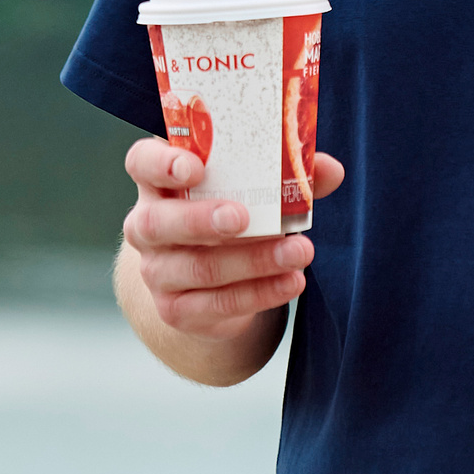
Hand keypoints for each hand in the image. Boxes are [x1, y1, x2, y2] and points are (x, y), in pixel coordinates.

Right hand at [121, 138, 345, 341]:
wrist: (211, 283)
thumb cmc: (232, 214)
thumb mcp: (251, 190)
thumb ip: (287, 175)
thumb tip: (331, 170)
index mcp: (159, 182)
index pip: (142, 163)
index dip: (162, 164)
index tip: (195, 166)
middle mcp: (147, 226)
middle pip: (158, 223)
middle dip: (201, 220)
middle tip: (243, 217)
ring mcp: (158, 271)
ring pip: (197, 268)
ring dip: (252, 260)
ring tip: (298, 252)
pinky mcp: (178, 310)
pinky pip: (218, 304)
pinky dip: (260, 293)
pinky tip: (291, 282)